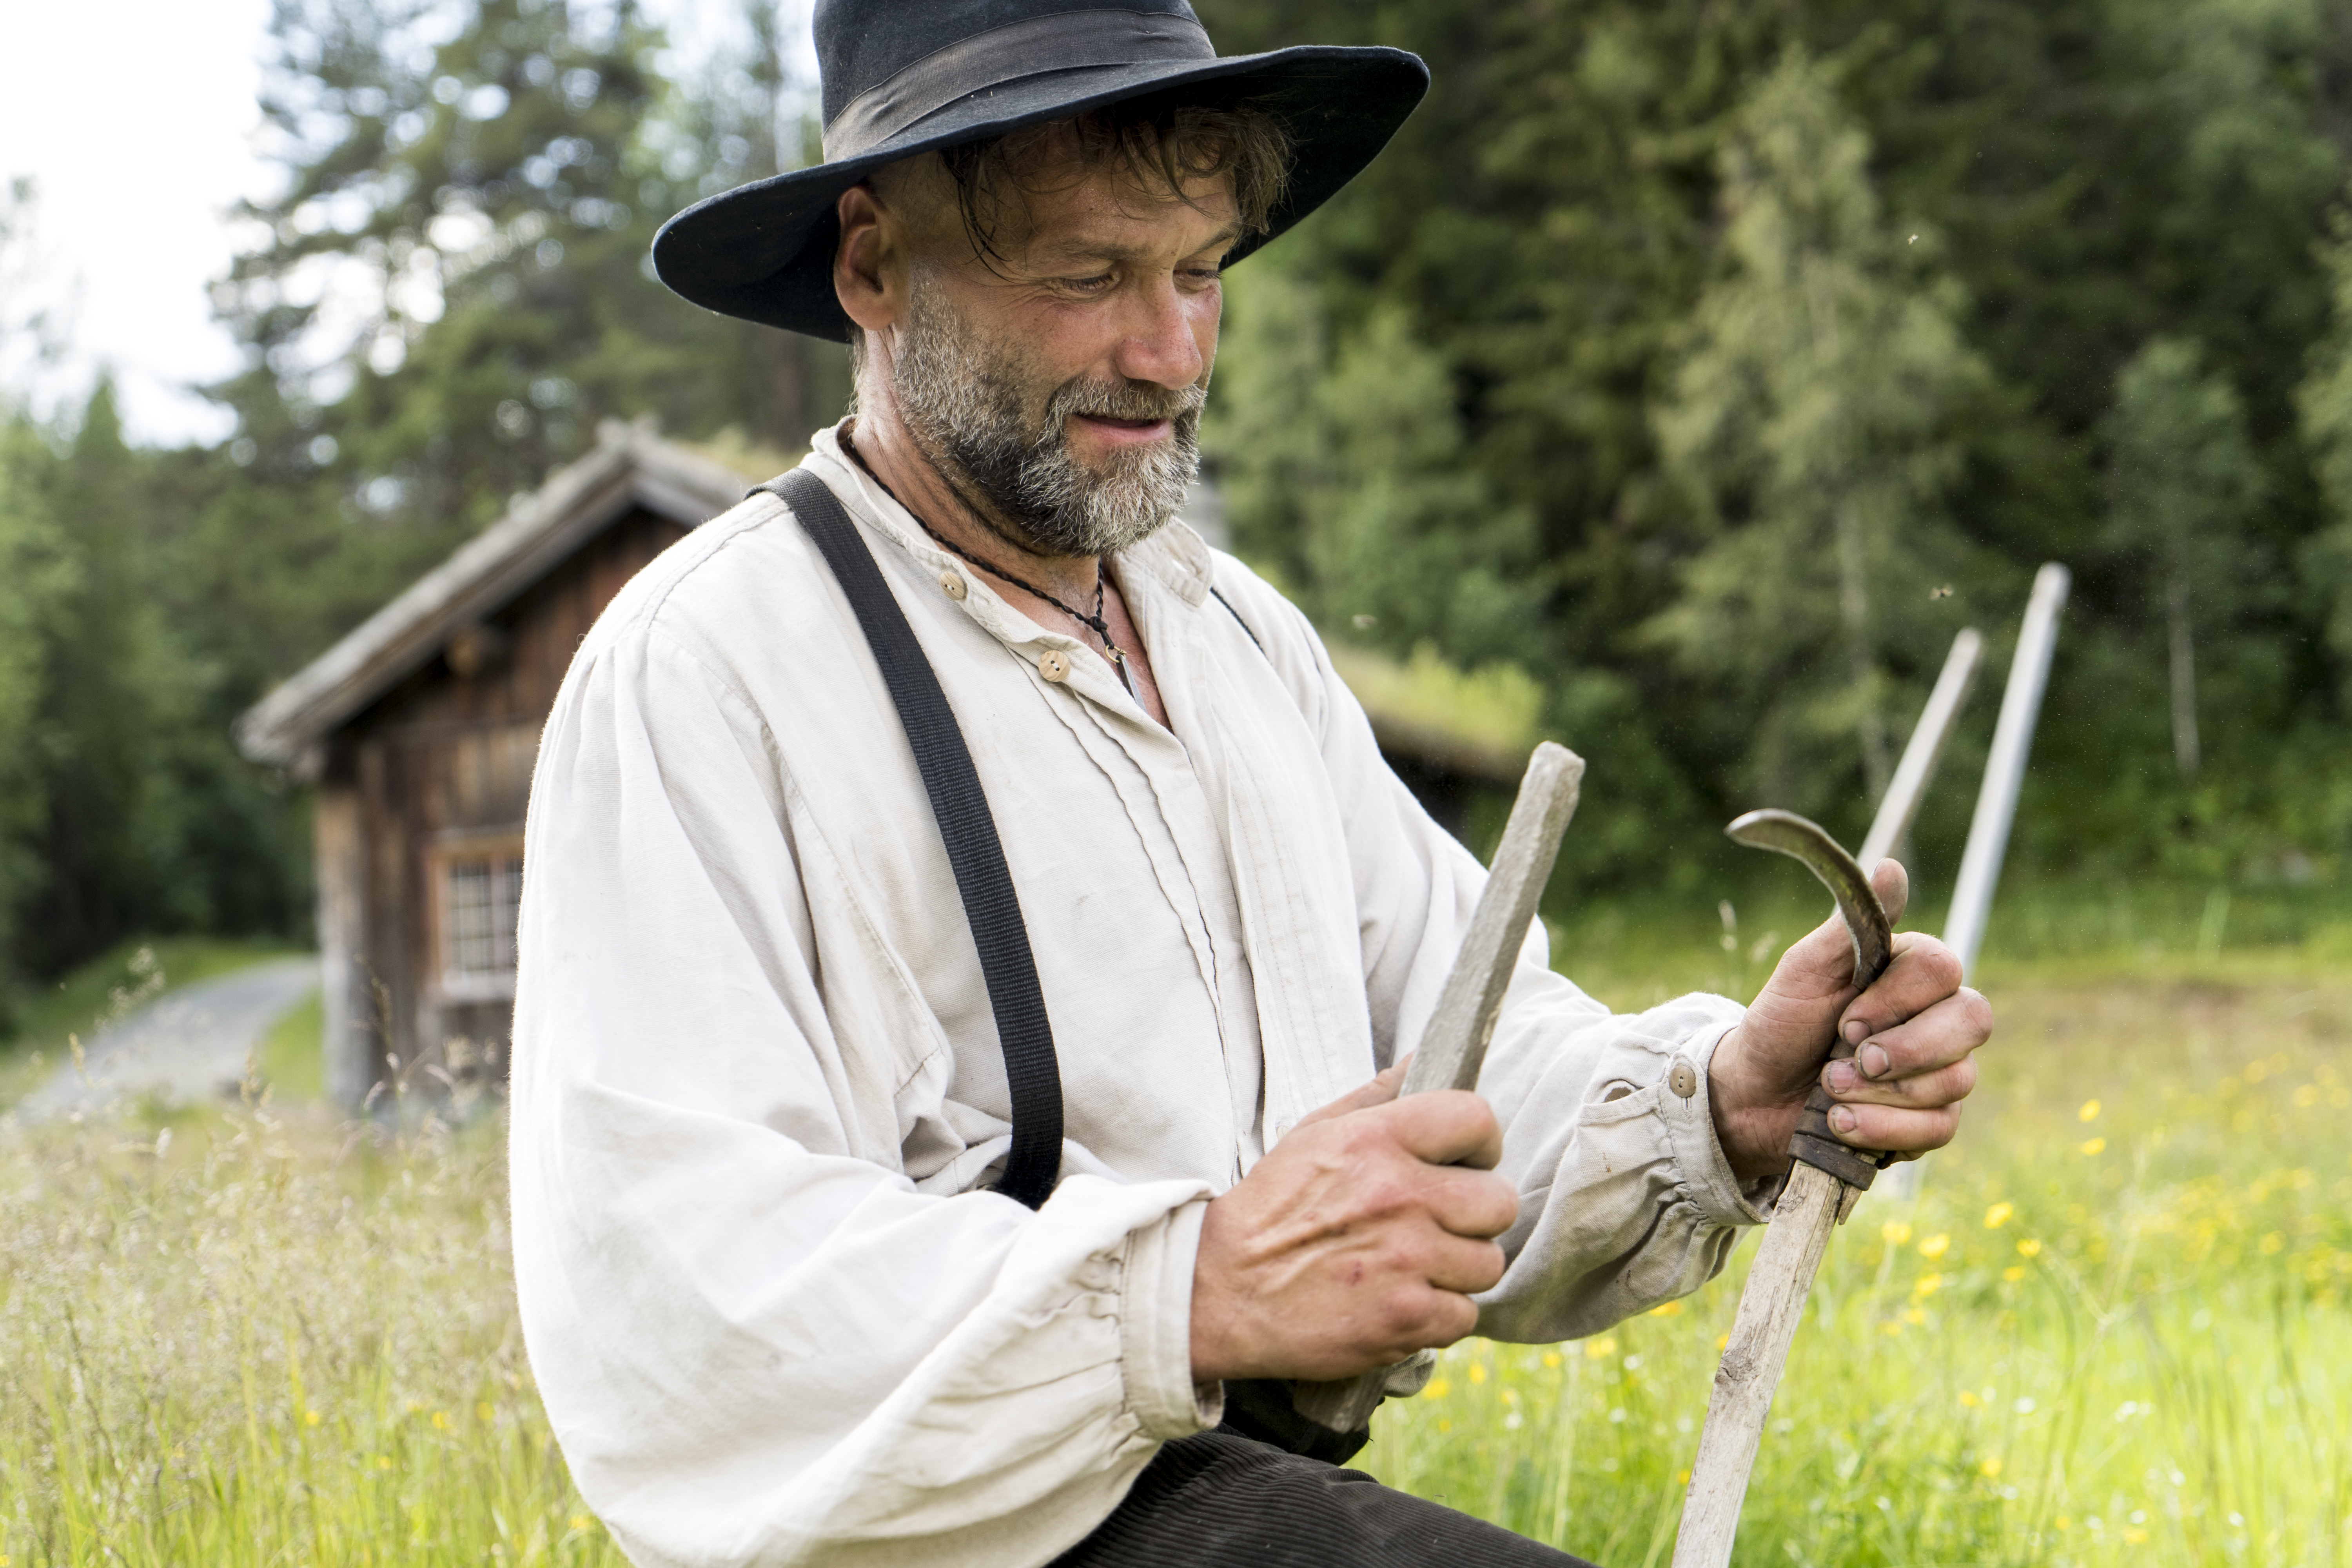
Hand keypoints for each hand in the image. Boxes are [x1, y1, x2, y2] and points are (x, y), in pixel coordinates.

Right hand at [1188, 1062, 1518, 1382]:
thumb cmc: (1271, 1212)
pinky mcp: (1407, 1319)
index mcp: (1376, 1141)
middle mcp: (1400, 1196)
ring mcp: (1408, 1260)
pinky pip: (1464, 1315)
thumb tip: (1424, 1057)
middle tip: (1437, 1224)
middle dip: (1474, 1215)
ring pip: (1487, 1263)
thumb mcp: (1314, 1134)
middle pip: (1498, 1201)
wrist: (1221, 1292)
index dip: (1481, 1143)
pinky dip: (1437, 1315)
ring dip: (1456, 1269)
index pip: (1477, 1118)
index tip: (1466, 1162)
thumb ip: (1376, 1095)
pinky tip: (1399, 1302)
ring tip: (1411, 1266)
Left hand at [1708, 860, 1993, 1183]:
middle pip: (1973, 1021)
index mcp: (1911, 973)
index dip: (1896, 998)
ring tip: (1829, 1091)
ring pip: (1956, 1080)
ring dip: (1880, 1093)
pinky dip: (1881, 1129)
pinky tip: (1841, 1122)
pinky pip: (1939, 1128)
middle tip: (1846, 1057)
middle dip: (1903, 1049)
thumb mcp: (1806, 970)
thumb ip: (1853, 924)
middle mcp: (1938, 1018)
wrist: (1755, 1094)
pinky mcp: (1931, 1121)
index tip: (1845, 1019)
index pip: (1944, 969)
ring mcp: (1942, 1071)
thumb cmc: (1782, 1024)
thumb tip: (1892, 867)